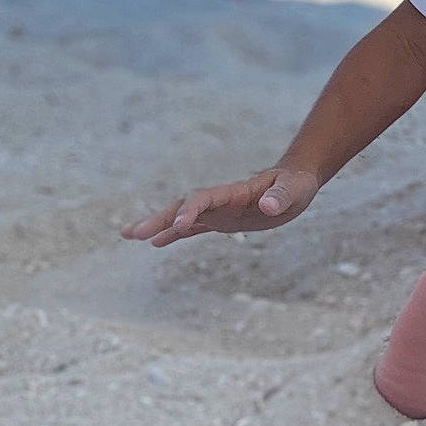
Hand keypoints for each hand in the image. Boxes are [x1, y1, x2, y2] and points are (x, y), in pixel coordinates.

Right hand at [120, 167, 319, 246]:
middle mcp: (220, 200)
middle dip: (159, 219)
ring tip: (129, 235)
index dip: (189, 211)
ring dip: (157, 226)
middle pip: (182, 207)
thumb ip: (280, 196)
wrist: (295, 182)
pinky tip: (155, 243)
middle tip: (132, 233)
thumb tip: (269, 206)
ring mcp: (218, 211)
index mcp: (233, 191)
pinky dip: (174, 235)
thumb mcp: (294, 190)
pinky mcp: (222, 221)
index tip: (176, 226)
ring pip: (181, 218)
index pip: (203, 199)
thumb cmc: (297, 184)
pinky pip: (193, 229)